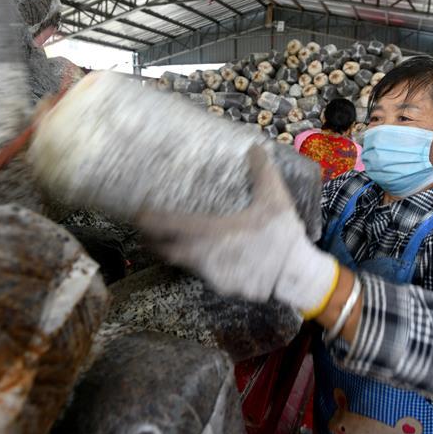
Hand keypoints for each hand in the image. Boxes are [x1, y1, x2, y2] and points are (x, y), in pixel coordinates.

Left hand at [137, 145, 338, 316]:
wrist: (296, 276)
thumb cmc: (282, 236)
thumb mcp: (275, 199)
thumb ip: (262, 172)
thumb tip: (255, 146)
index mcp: (212, 232)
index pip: (169, 228)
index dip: (149, 222)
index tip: (136, 215)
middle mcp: (205, 255)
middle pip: (166, 251)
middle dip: (152, 241)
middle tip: (145, 229)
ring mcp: (211, 275)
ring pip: (182, 264)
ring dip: (173, 252)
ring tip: (169, 240)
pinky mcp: (222, 287)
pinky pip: (201, 274)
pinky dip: (196, 264)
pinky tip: (203, 255)